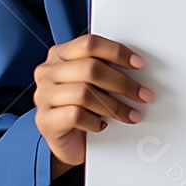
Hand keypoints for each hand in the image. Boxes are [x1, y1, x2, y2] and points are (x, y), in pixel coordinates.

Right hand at [34, 34, 152, 178]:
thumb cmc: (82, 106)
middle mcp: (47, 72)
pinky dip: (95, 121)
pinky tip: (102, 124)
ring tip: (130, 114)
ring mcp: (43, 96)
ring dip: (115, 106)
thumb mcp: (91, 81)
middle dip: (123, 83)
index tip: (138, 64)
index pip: (89, 44)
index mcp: (59, 54)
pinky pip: (75, 116)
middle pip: (90, 68)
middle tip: (143, 95)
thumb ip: (103, 68)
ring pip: (84, 93)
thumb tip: (135, 66)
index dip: (117, 52)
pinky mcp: (45, 121)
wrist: (67, 141)